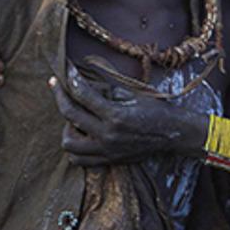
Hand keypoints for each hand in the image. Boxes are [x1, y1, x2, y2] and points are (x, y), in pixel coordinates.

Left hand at [48, 72, 206, 165]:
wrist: (173, 134)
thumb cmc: (155, 110)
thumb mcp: (132, 93)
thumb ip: (105, 89)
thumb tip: (82, 82)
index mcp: (116, 115)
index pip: (83, 95)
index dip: (72, 79)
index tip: (65, 69)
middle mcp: (108, 135)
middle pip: (70, 115)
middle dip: (60, 96)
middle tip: (56, 85)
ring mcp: (107, 151)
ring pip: (69, 143)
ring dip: (67, 126)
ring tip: (74, 116)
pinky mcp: (108, 160)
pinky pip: (79, 159)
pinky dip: (74, 147)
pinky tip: (79, 133)